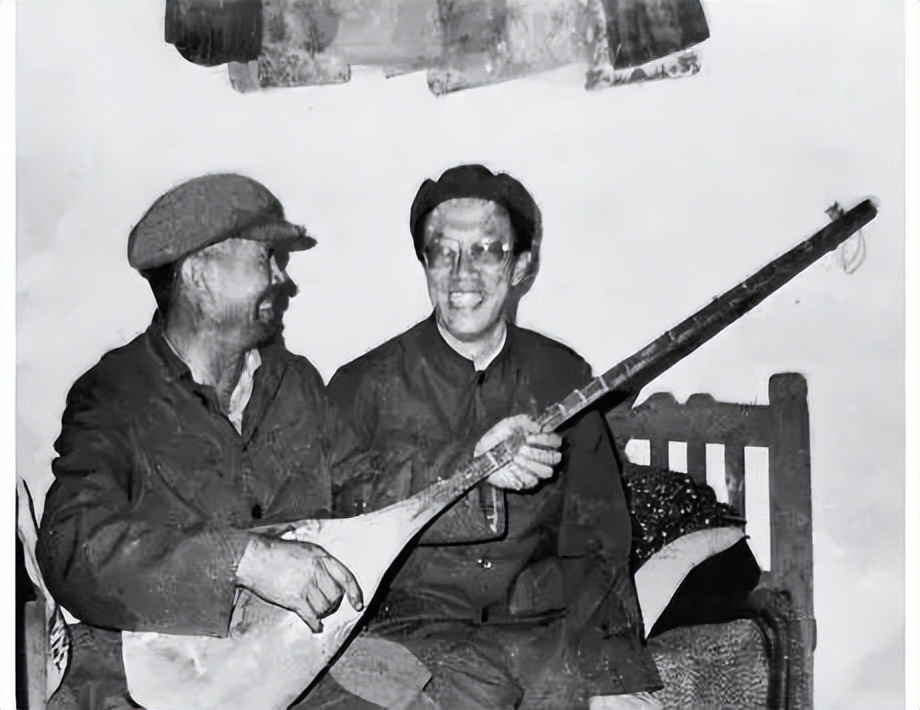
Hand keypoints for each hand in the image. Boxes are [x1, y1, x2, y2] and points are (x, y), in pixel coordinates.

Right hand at [236, 536, 362, 632]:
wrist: (253, 558)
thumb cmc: (275, 552)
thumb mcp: (303, 548)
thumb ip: (318, 560)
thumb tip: (329, 574)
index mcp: (321, 556)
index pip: (346, 576)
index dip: (354, 592)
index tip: (358, 604)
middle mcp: (316, 570)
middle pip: (336, 595)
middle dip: (333, 604)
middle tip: (326, 607)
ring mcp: (306, 584)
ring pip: (325, 607)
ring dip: (323, 613)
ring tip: (316, 613)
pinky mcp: (294, 598)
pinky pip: (311, 616)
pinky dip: (315, 624)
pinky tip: (316, 627)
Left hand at [476, 414, 562, 491]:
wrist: (482, 453)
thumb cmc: (498, 436)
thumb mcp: (510, 423)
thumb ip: (525, 421)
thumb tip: (539, 427)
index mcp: (541, 441)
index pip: (556, 441)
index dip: (548, 439)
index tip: (530, 437)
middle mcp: (542, 457)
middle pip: (554, 458)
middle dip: (539, 452)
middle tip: (522, 448)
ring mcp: (536, 471)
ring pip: (547, 471)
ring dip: (531, 463)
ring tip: (515, 457)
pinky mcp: (526, 483)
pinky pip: (532, 481)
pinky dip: (522, 473)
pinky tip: (512, 467)